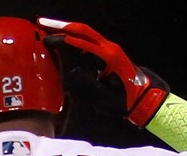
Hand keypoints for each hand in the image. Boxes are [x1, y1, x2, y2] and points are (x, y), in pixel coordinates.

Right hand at [37, 17, 168, 126]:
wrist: (144, 100)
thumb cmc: (125, 101)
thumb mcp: (104, 98)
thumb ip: (87, 84)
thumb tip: (72, 70)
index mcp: (109, 57)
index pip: (81, 43)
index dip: (62, 40)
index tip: (46, 39)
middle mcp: (109, 48)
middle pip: (83, 31)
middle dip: (61, 26)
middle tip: (42, 23)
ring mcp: (109, 50)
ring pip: (86, 34)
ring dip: (67, 30)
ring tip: (48, 29)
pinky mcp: (107, 55)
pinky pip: (88, 42)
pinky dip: (74, 38)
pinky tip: (63, 41)